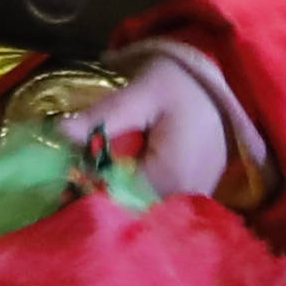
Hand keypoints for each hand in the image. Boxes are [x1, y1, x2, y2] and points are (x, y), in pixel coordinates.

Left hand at [62, 41, 271, 212]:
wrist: (227, 76)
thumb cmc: (185, 81)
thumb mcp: (143, 91)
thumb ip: (103, 116)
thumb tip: (58, 133)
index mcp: (170, 178)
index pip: (115, 200)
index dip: (86, 189)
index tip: (63, 176)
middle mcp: (185, 198)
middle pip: (130, 209)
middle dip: (101, 193)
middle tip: (73, 175)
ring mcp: (194, 197)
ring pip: (144, 207)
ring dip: (118, 193)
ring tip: (94, 173)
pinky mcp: (197, 191)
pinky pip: (159, 201)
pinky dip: (137, 190)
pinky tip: (122, 173)